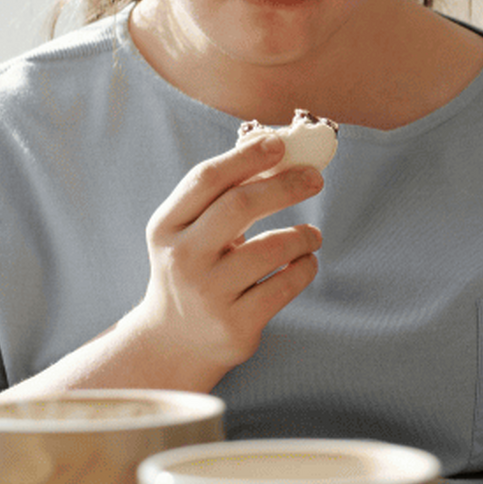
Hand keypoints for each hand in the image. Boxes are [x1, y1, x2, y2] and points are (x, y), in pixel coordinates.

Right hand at [124, 134, 324, 383]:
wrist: (173, 342)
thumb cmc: (195, 267)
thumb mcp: (192, 231)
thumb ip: (225, 192)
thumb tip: (272, 141)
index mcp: (167, 226)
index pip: (206, 179)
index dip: (246, 157)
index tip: (280, 143)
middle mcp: (182, 259)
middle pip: (239, 206)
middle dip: (285, 186)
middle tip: (315, 179)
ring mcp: (208, 294)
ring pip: (271, 249)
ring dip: (303, 235)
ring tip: (312, 235)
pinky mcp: (235, 324)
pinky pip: (285, 285)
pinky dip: (306, 267)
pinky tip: (305, 262)